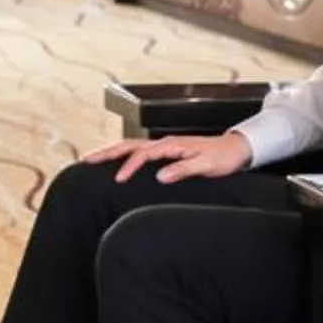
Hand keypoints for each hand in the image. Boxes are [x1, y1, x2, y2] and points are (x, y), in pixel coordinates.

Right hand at [81, 131, 253, 182]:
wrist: (236, 149)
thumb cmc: (222, 157)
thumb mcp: (205, 165)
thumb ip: (182, 169)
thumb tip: (159, 176)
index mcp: (171, 145)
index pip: (143, 154)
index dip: (129, 166)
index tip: (118, 179)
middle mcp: (164, 143)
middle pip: (129, 144)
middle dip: (107, 152)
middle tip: (86, 160)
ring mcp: (164, 146)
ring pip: (131, 145)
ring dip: (111, 151)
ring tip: (92, 159)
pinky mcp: (166, 151)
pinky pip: (138, 150)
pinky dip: (122, 154)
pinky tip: (115, 161)